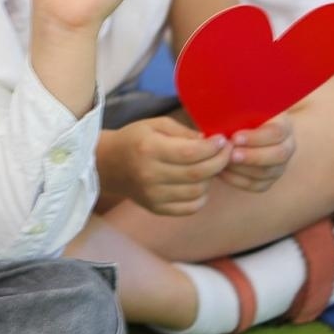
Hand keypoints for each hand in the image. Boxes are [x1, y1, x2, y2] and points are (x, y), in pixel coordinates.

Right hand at [100, 116, 231, 215]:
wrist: (107, 164)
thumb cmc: (134, 139)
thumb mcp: (155, 125)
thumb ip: (184, 132)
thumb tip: (211, 142)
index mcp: (149, 149)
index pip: (191, 153)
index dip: (213, 148)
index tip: (222, 140)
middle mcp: (150, 174)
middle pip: (198, 174)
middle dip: (220, 162)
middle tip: (226, 152)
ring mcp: (153, 195)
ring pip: (197, 192)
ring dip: (211, 179)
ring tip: (209, 166)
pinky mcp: (156, 208)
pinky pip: (190, 208)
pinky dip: (201, 196)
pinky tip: (199, 183)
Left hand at [218, 114, 295, 192]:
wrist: (243, 129)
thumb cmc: (239, 114)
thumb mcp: (242, 107)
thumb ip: (237, 109)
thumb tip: (222, 106)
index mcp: (283, 124)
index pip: (276, 132)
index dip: (256, 137)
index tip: (234, 137)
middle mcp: (287, 146)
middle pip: (278, 155)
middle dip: (252, 156)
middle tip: (230, 154)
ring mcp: (280, 165)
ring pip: (267, 173)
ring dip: (242, 169)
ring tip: (221, 162)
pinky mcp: (269, 180)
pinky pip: (257, 185)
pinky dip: (238, 180)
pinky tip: (221, 172)